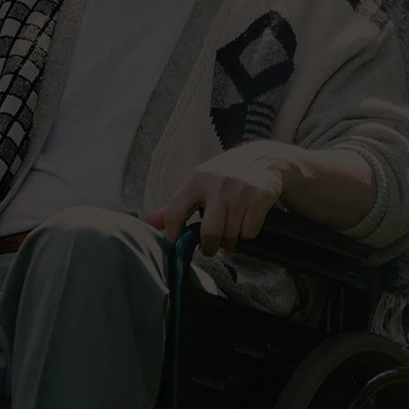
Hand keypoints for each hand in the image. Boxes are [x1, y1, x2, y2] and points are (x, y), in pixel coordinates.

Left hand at [143, 142, 298, 256]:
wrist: (263, 160)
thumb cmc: (223, 176)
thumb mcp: (197, 183)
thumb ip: (174, 206)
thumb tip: (146, 224)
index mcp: (197, 179)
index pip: (175, 213)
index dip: (173, 234)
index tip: (178, 241)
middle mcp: (218, 184)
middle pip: (210, 232)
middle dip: (208, 248)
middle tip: (210, 248)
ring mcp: (240, 191)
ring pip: (230, 235)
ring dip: (228, 244)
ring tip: (228, 237)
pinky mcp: (260, 198)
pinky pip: (249, 233)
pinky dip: (245, 235)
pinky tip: (243, 224)